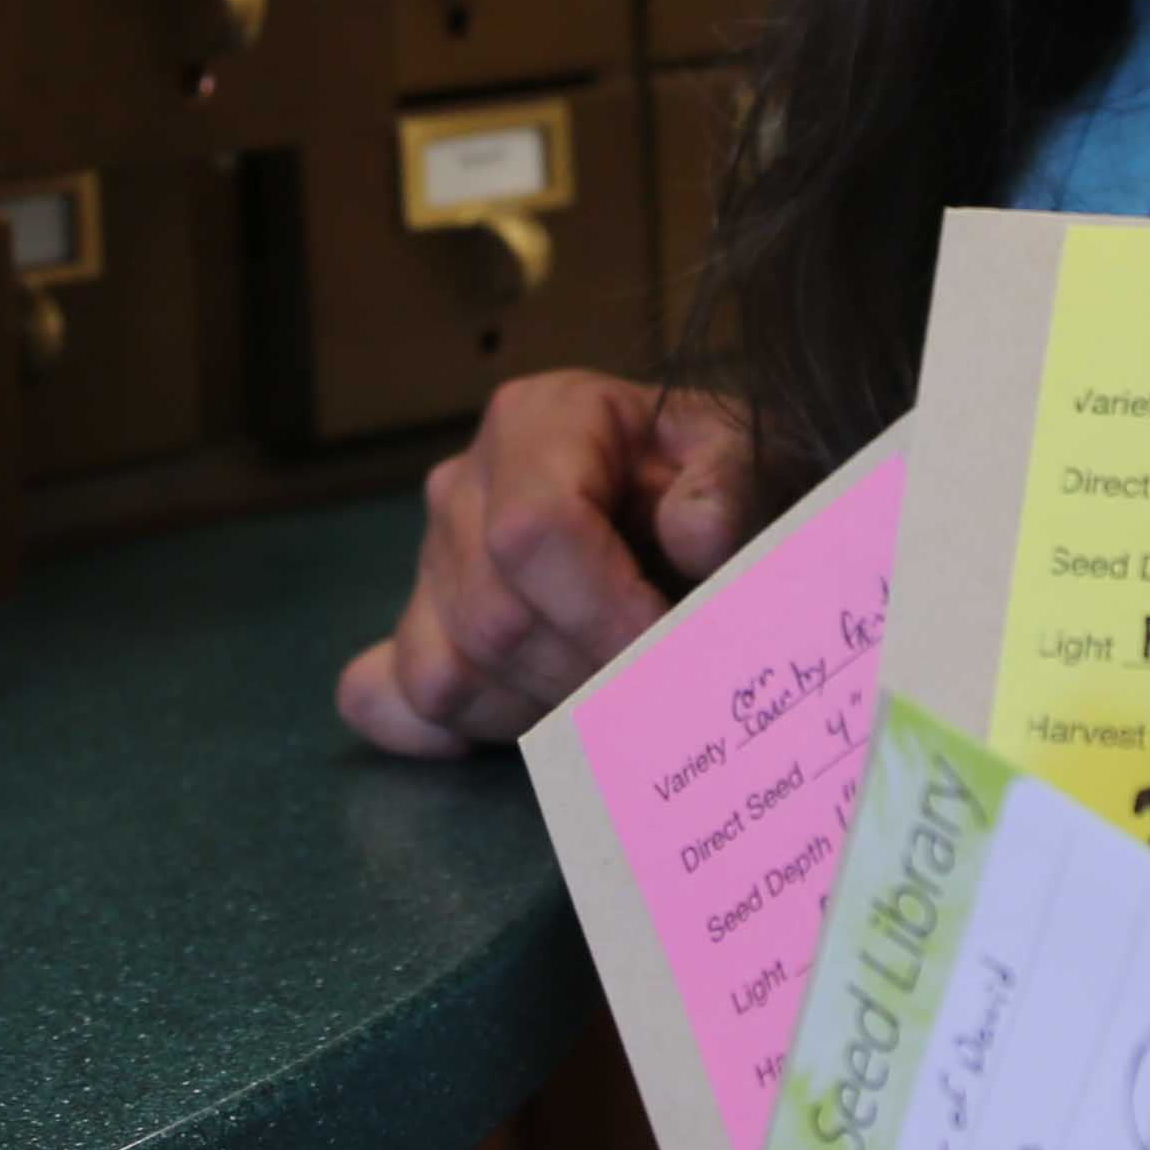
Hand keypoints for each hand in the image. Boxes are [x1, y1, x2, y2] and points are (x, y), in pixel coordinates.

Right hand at [333, 373, 760, 756]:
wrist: (688, 503)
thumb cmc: (716, 479)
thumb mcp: (750, 458)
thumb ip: (734, 487)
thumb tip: (694, 535)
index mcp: (535, 420)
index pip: (532, 531)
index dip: (606, 610)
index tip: (675, 649)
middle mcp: (462, 485)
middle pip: (494, 616)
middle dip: (590, 673)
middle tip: (666, 683)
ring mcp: (428, 562)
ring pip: (450, 672)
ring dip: (547, 709)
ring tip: (623, 688)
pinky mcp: (416, 626)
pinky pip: (399, 700)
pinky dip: (461, 729)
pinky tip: (532, 722)